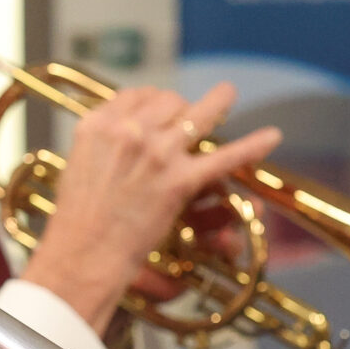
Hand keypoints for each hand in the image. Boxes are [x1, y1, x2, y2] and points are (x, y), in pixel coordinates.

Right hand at [19, 82, 279, 332]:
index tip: (160, 107)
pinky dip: (252, 146)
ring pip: (196, 115)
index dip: (153, 100)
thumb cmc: (77, 221)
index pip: (135, 94)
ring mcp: (157, 154)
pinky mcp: (180, 181)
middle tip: (187, 117)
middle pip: (167, 101)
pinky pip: (223, 158)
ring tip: (228, 94)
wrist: (83, 254)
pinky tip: (272, 136)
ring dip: (218, 102)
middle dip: (180, 108)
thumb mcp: (79, 166)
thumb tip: (121, 134)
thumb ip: (102, 143)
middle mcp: (129, 132)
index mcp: (99, 125)